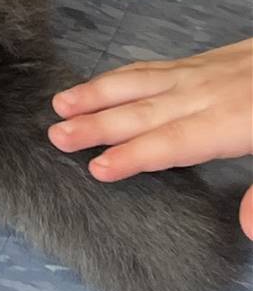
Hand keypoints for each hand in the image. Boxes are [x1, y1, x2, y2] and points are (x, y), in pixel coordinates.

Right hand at [48, 40, 252, 237]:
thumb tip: (246, 228)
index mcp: (230, 121)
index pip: (172, 142)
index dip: (134, 156)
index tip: (97, 168)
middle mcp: (205, 94)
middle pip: (144, 111)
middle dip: (98, 124)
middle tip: (55, 136)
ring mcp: (200, 73)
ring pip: (140, 82)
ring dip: (97, 93)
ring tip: (60, 104)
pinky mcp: (202, 62)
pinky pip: (151, 67)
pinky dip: (121, 76)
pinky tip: (102, 84)